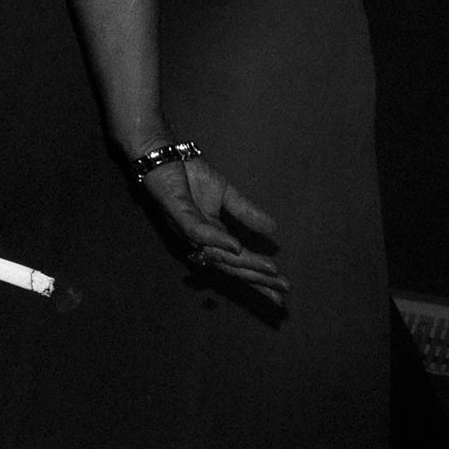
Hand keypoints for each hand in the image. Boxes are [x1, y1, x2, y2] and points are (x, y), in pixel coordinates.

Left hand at [137, 153, 287, 304]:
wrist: (165, 155)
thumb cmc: (190, 175)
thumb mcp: (226, 195)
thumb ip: (246, 213)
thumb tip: (274, 230)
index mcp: (211, 237)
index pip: (236, 263)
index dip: (258, 278)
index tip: (282, 293)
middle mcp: (199, 239)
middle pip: (230, 265)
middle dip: (257, 278)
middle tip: (283, 289)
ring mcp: (187, 228)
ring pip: (217, 254)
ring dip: (245, 263)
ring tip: (271, 270)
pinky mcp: (177, 213)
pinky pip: (196, 232)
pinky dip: (216, 240)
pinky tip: (236, 246)